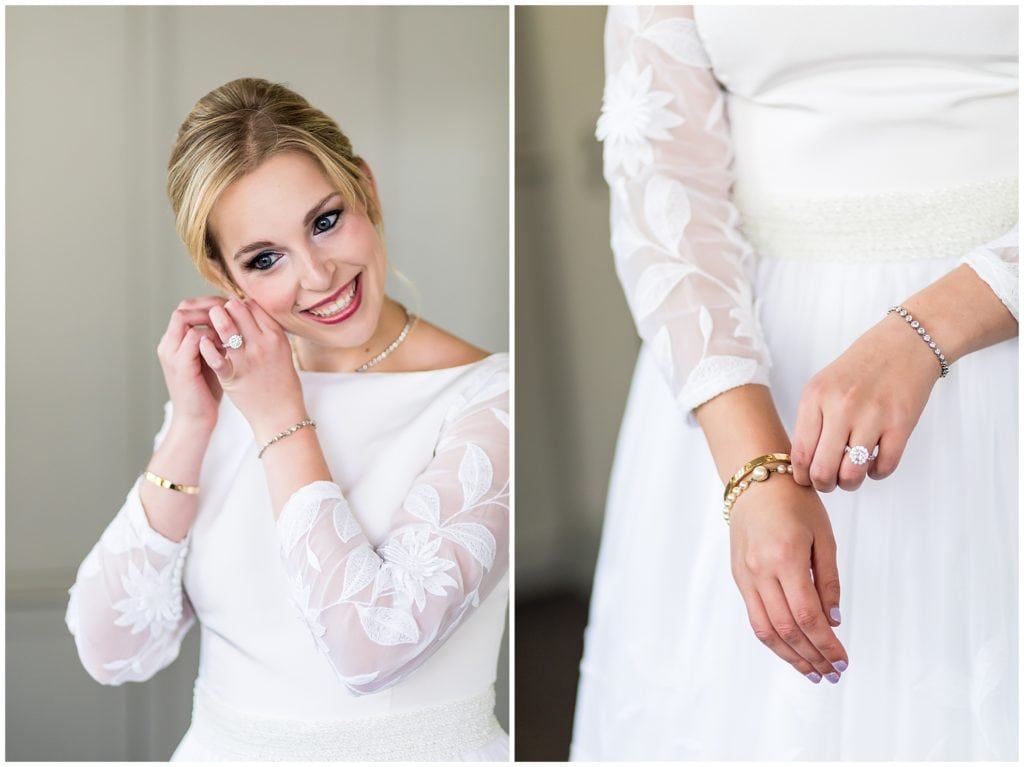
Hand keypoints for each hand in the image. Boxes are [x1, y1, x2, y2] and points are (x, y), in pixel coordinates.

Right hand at [156, 296, 227, 432]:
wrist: (196, 420)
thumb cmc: (207, 391)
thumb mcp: (211, 358)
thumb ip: (216, 339)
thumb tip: (237, 319)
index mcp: (173, 342)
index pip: (186, 308)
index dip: (209, 304)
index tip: (233, 307)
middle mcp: (168, 344)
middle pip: (183, 308)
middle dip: (210, 306)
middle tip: (234, 310)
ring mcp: (171, 354)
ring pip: (185, 318)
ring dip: (210, 318)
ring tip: (232, 323)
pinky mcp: (181, 365)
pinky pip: (194, 337)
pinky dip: (212, 335)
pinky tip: (228, 341)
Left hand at [198, 298, 305, 437]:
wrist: (282, 415)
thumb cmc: (282, 384)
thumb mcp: (283, 352)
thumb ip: (267, 333)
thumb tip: (249, 312)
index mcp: (276, 336)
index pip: (254, 306)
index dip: (240, 303)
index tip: (234, 308)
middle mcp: (263, 344)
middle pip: (239, 310)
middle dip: (225, 307)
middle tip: (219, 311)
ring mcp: (247, 360)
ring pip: (226, 327)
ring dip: (215, 319)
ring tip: (210, 320)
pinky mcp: (233, 376)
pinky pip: (215, 356)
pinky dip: (206, 346)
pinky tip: (203, 343)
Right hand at [730, 477, 847, 682]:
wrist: (756, 481)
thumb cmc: (794, 502)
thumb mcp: (824, 537)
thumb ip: (828, 580)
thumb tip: (833, 620)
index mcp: (786, 558)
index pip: (807, 616)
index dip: (826, 644)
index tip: (842, 660)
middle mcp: (761, 571)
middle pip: (786, 629)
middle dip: (811, 656)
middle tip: (832, 673)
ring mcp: (745, 575)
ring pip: (765, 629)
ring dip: (790, 655)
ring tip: (812, 671)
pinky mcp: (738, 576)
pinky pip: (754, 616)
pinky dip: (773, 638)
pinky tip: (790, 648)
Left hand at [791, 318, 937, 492]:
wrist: (905, 344)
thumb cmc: (860, 368)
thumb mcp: (823, 386)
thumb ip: (811, 420)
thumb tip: (804, 463)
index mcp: (816, 397)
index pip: (800, 453)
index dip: (802, 475)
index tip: (806, 478)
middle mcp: (841, 407)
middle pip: (823, 470)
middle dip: (824, 484)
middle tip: (828, 482)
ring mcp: (872, 417)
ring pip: (853, 474)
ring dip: (850, 483)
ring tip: (850, 475)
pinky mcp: (901, 424)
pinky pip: (884, 468)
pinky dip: (877, 473)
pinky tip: (874, 463)